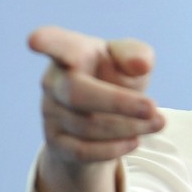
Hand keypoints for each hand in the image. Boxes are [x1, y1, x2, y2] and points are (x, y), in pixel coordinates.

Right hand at [29, 25, 165, 165]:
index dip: (46, 42)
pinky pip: (83, 151)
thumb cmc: (115, 77)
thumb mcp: (130, 61)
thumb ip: (136, 55)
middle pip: (77, 93)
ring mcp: (51, 112)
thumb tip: (141, 65)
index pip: (56, 45)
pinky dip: (113, 149)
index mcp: (71, 52)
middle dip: (118, 102)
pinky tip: (136, 141)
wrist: (102, 118)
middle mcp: (54, 81)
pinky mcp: (56, 141)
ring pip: (87, 126)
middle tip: (153, 108)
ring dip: (128, 127)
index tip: (34, 40)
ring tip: (157, 122)